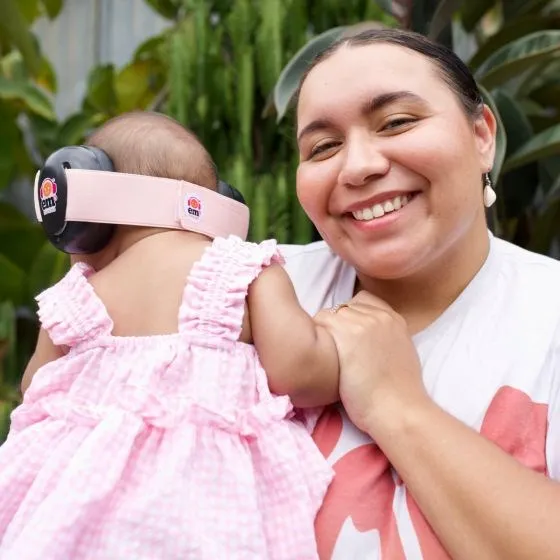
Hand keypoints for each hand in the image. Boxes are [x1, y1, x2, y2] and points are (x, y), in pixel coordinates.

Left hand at [315, 291, 427, 434]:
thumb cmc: (397, 393)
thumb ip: (383, 336)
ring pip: (327, 315)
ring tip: (327, 358)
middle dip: (334, 327)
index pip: (360, 301)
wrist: (397, 409)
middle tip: (334, 352)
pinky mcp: (346, 332)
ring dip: (323, 335)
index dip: (349, 318)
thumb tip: (362, 338)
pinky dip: (316, 340)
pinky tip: (321, 359)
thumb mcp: (400, 352)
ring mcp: (363, 322)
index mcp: (394, 318)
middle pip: (341, 308)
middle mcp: (378, 315)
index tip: (347, 338)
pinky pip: (319, 324)